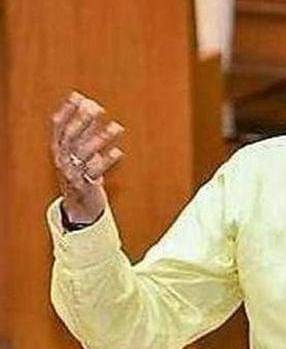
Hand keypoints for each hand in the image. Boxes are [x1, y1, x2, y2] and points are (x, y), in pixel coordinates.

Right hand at [50, 91, 124, 222]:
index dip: (67, 111)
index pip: (58, 127)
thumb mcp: (79, 150)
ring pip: (85, 153)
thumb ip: (84, 129)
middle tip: (97, 108)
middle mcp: (62, 160)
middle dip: (83, 121)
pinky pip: (95, 172)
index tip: (78, 96)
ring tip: (116, 127)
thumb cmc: (81, 173)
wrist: (79, 207)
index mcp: (58, 149)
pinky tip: (118, 152)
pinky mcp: (85, 185)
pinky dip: (107, 161)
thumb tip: (90, 104)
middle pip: (71, 137)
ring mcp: (72, 173)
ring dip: (101, 138)